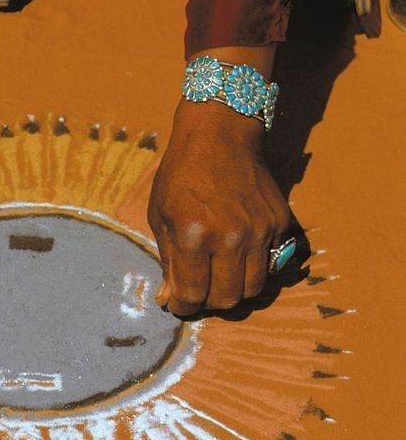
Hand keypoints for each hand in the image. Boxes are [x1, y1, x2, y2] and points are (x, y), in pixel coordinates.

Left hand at [148, 98, 289, 315]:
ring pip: (254, 288)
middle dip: (210, 301)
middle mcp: (230, 237)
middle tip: (201, 287)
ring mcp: (260, 230)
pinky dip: (255, 264)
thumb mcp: (160, 214)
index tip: (180, 303)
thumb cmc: (181, 173)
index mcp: (194, 235)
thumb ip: (168, 260)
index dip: (184, 306)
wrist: (219, 134)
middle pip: (228, 299)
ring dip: (235, 288)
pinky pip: (272, 262)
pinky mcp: (279, 222)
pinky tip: (240, 248)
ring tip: (221, 273)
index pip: (194, 295)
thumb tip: (171, 299)